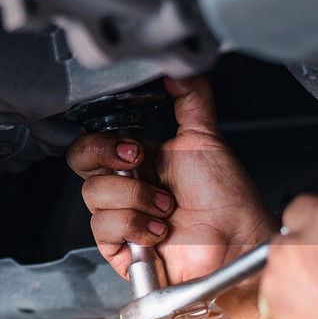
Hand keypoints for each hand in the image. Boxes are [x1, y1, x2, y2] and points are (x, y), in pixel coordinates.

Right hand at [66, 76, 275, 286]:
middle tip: (140, 164)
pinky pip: (103, 228)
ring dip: (134, 198)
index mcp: (137, 161)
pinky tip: (158, 230)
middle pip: (81, 163)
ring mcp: (121, 218)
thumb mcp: (205, 138)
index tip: (134, 145)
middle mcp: (125, 188)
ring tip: (165, 208)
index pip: (93, 143)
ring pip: (93, 195)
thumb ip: (190, 98)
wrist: (237, 241)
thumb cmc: (228, 201)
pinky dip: (133, 225)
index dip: (103, 141)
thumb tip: (175, 70)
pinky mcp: (120, 248)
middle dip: (109, 159)